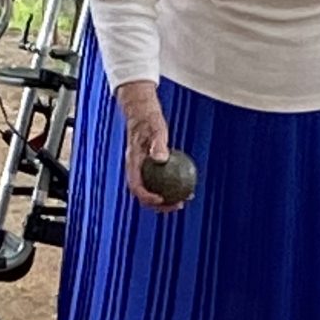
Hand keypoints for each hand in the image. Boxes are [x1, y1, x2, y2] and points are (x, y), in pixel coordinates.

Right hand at [116, 81, 172, 211]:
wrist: (143, 114)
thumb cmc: (149, 121)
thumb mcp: (155, 130)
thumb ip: (158, 144)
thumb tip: (162, 159)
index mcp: (132, 163)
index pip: (136, 187)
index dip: (147, 198)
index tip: (162, 201)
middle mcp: (136, 170)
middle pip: (144, 194)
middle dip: (159, 205)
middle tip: (177, 206)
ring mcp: (143, 170)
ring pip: (152, 190)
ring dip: (166, 200)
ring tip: (183, 201)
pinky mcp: (151, 168)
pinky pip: (160, 181)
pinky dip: (171, 187)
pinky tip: (186, 188)